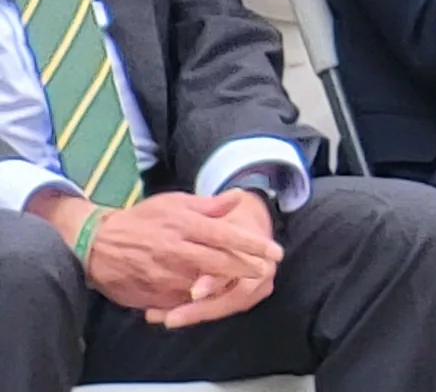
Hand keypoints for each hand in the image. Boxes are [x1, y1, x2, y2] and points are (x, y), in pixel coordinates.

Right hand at [72, 193, 281, 318]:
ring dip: (228, 288)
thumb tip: (240, 197)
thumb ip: (209, 205)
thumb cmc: (142, 220)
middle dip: (248, 268)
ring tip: (249, 286)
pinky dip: (200, 302)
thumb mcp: (174, 203)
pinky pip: (181, 301)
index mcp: (182, 225)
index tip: (276, 251)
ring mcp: (162, 274)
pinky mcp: (151, 294)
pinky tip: (216, 299)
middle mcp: (174, 250)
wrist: (95, 244)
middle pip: (220, 263)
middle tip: (268, 271)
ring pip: (203, 286)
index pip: (225, 235)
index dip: (253, 245)